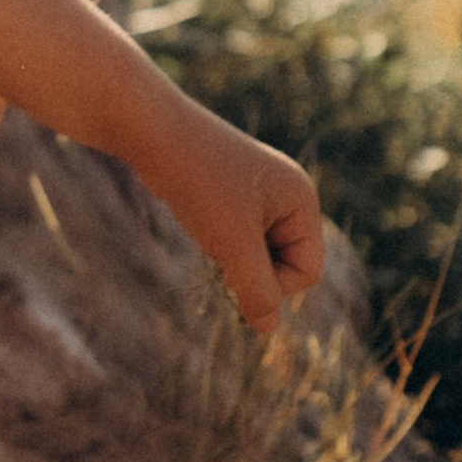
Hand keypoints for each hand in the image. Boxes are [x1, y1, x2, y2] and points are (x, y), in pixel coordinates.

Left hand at [150, 102, 327, 333]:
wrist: (153, 131)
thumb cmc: (199, 183)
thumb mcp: (232, 244)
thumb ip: (256, 290)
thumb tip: (268, 329)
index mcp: (302, 199)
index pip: (308, 270)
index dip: (274, 285)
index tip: (234, 270)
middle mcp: (288, 194)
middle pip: (285, 263)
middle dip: (251, 267)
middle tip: (217, 248)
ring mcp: (260, 192)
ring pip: (257, 252)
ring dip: (232, 256)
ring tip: (206, 227)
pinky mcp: (231, 193)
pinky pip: (237, 236)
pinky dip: (219, 241)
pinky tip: (198, 218)